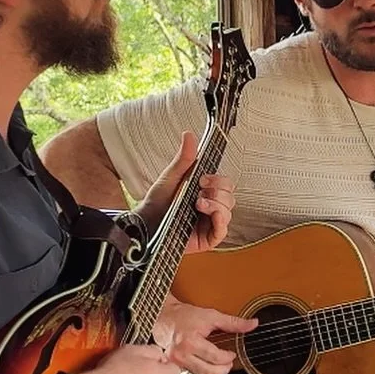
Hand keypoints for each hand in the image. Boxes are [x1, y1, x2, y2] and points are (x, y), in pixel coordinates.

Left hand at [136, 131, 236, 254]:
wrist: (144, 224)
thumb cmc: (156, 203)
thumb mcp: (171, 177)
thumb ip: (183, 159)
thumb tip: (189, 135)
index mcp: (204, 192)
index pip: (225, 184)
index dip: (218, 180)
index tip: (203, 179)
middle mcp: (210, 207)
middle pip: (230, 197)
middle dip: (218, 192)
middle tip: (200, 191)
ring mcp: (209, 223)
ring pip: (228, 212)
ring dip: (216, 204)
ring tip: (198, 204)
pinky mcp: (206, 239)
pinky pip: (223, 231)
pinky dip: (221, 221)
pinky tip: (212, 214)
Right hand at [154, 300, 256, 373]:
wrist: (163, 318)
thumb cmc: (184, 316)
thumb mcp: (211, 316)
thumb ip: (233, 322)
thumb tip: (252, 324)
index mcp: (191, 341)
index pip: (215, 357)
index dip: (227, 358)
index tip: (231, 354)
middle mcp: (180, 355)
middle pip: (207, 372)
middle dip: (222, 370)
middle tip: (227, 364)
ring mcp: (174, 364)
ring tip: (217, 369)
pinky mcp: (170, 369)